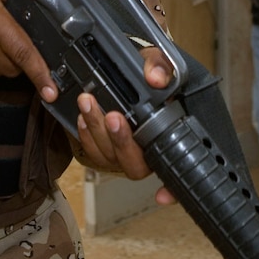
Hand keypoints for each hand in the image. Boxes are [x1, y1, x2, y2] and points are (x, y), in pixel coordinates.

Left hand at [75, 46, 177, 204]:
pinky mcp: (104, 151)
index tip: (162, 195)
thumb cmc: (146, 74)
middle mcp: (147, 152)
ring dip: (97, 132)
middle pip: (135, 165)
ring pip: (110, 158)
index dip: (171, 191)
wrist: (124, 73)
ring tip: (88, 103)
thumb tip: (156, 79)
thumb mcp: (156, 62)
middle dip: (121, 142)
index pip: (176, 169)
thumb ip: (159, 67)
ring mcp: (123, 154)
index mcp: (168, 136)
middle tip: (113, 116)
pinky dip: (86, 136)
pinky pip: (93, 153)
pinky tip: (82, 117)